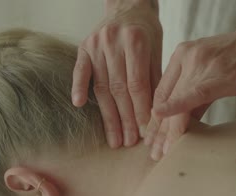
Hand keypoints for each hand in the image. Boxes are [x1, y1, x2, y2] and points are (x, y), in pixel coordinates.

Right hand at [71, 2, 161, 147]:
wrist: (128, 4)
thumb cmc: (146, 30)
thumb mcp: (157, 50)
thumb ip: (154, 78)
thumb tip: (156, 114)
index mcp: (136, 42)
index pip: (137, 85)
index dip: (140, 111)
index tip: (144, 131)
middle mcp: (113, 43)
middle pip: (118, 89)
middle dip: (125, 120)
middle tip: (130, 142)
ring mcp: (95, 44)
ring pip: (101, 86)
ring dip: (108, 116)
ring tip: (115, 139)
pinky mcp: (83, 46)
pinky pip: (79, 70)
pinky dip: (77, 87)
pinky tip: (78, 105)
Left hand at [145, 21, 235, 159]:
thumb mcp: (214, 72)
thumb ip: (197, 94)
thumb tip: (185, 119)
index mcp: (183, 55)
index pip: (162, 92)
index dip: (155, 119)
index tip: (152, 140)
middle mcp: (187, 57)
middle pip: (165, 99)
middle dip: (157, 130)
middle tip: (153, 153)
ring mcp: (202, 64)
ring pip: (176, 102)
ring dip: (167, 131)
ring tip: (161, 152)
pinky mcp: (219, 74)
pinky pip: (193, 95)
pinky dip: (177, 109)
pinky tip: (167, 124)